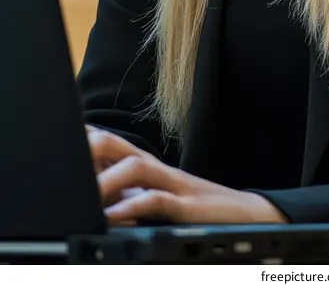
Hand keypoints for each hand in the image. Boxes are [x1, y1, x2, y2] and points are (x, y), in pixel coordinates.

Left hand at [85, 126, 288, 225]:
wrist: (247, 216)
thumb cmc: (196, 210)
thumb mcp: (156, 199)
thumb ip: (127, 192)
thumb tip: (91, 190)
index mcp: (146, 167)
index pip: (109, 143)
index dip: (83, 139)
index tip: (57, 137)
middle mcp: (157, 169)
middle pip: (119, 144)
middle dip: (90, 147)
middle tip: (65, 159)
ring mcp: (174, 184)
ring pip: (136, 167)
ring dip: (107, 179)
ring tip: (85, 193)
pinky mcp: (188, 206)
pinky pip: (157, 200)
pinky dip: (133, 206)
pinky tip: (115, 215)